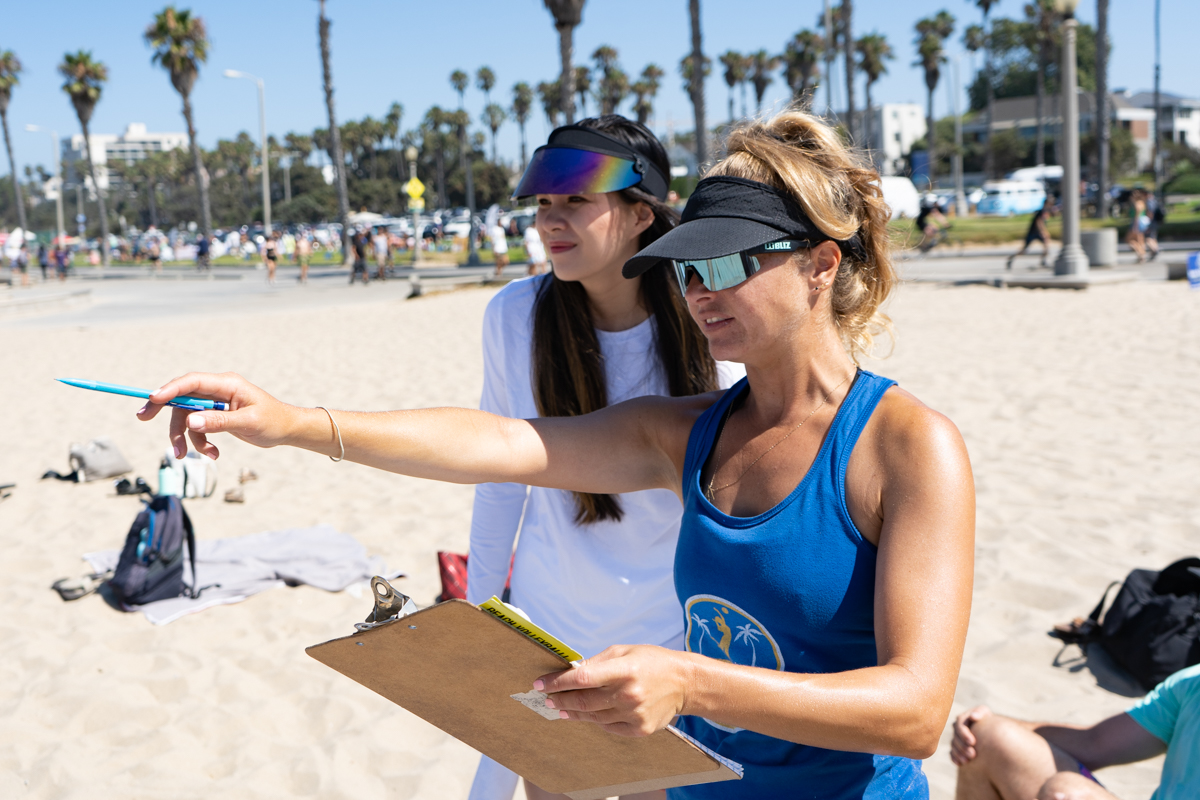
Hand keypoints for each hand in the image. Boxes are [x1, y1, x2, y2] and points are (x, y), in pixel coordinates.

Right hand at [137, 372, 295, 459]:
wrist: (286, 430)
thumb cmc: (273, 421)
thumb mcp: (248, 422)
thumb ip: (220, 421)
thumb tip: (192, 422)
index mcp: (227, 384)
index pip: (192, 382)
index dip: (170, 389)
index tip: (152, 399)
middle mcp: (218, 390)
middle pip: (182, 396)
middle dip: (164, 409)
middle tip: (143, 417)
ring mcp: (215, 403)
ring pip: (187, 417)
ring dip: (185, 437)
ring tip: (193, 455)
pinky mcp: (215, 416)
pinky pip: (197, 428)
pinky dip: (200, 442)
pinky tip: (214, 454)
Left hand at [533, 645, 691, 737]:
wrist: (685, 683)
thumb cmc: (651, 661)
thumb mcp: (624, 651)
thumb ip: (596, 662)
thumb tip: (570, 672)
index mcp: (624, 670)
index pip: (582, 678)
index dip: (558, 682)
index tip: (540, 683)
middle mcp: (628, 694)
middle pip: (583, 701)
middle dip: (559, 699)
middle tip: (546, 698)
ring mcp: (634, 715)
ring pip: (593, 717)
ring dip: (573, 712)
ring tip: (561, 707)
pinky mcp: (639, 729)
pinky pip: (608, 727)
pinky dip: (595, 720)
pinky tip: (587, 714)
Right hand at [949, 705, 992, 765]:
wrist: (989, 729)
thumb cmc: (988, 719)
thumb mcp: (984, 712)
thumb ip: (979, 712)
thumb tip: (973, 716)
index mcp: (963, 719)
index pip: (959, 725)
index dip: (964, 734)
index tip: (972, 742)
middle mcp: (957, 728)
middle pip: (956, 737)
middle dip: (962, 746)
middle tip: (972, 754)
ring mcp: (956, 738)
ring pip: (953, 746)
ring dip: (959, 754)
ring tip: (967, 761)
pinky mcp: (956, 747)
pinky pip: (952, 753)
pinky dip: (955, 758)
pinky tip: (960, 764)